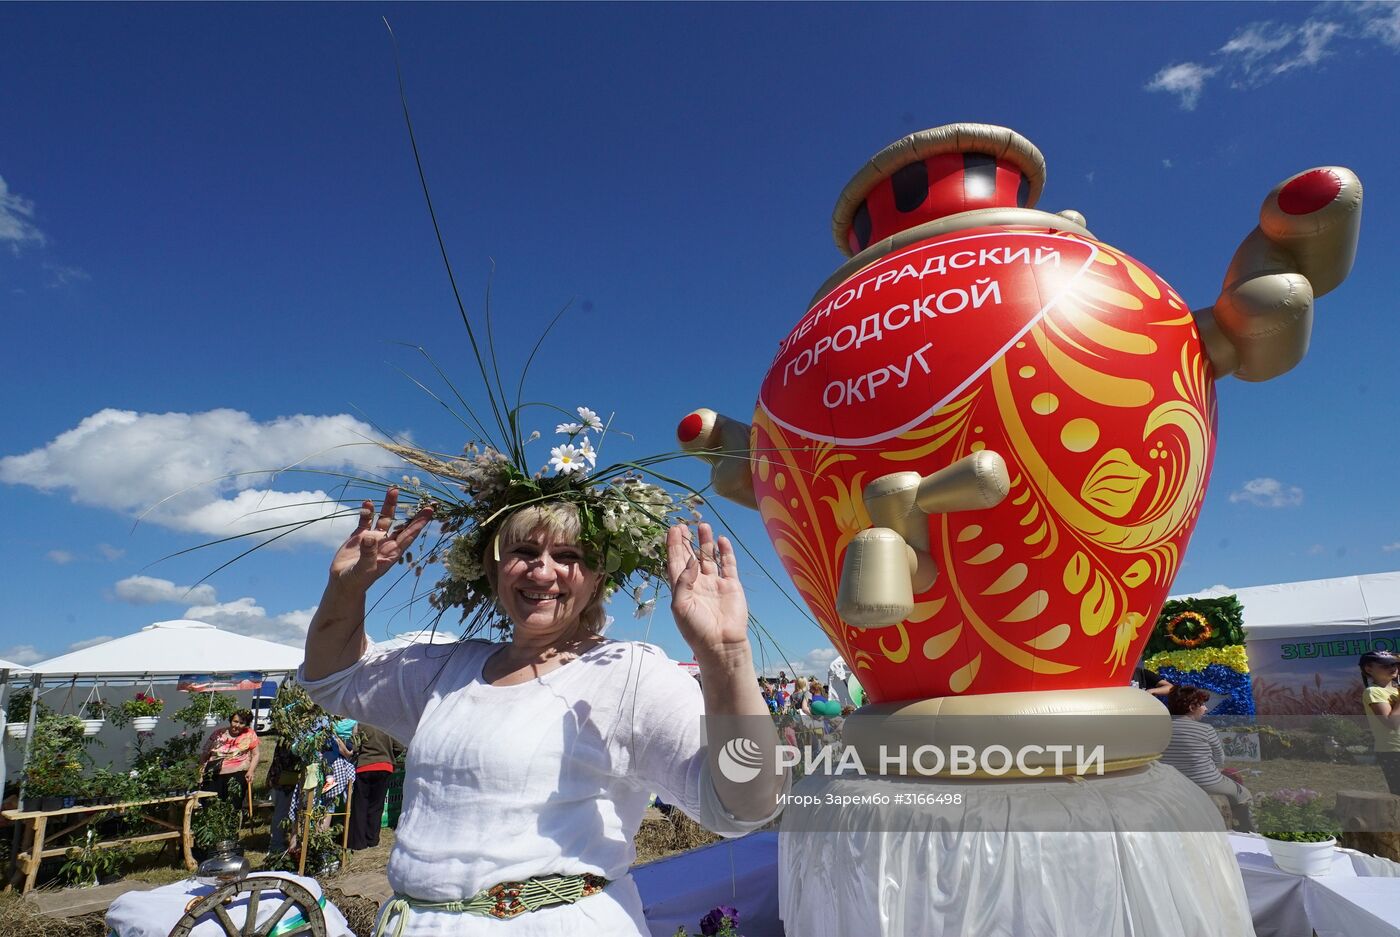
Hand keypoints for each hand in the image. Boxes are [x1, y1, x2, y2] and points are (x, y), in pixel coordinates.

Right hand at [329, 488, 433, 590]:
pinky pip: (365, 520)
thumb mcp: (364, 569)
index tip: (430, 510)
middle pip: (401, 524)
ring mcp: (373, 538)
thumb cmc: (357, 580)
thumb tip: (370, 537)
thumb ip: (368, 554)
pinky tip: (368, 502)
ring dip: (389, 505)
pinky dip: (367, 511)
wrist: (343, 582)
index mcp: (392, 552)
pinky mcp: (359, 536)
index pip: (409, 535)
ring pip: (384, 518)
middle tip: (421, 496)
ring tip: (393, 490)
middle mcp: (386, 542)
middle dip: (410, 511)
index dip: (419, 523)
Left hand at [666, 523, 748, 661]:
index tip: (672, 530)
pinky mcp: (731, 585)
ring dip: (706, 542)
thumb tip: (691, 560)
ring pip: (709, 557)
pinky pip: (728, 564)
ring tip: (703, 525)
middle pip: (691, 556)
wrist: (721, 643)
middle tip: (684, 524)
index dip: (673, 546)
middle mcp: (698, 583)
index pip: (676, 562)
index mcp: (682, 588)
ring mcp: (715, 583)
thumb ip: (683, 581)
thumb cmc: (696, 629)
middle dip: (687, 541)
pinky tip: (721, 539)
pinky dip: (725, 552)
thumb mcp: (680, 606)